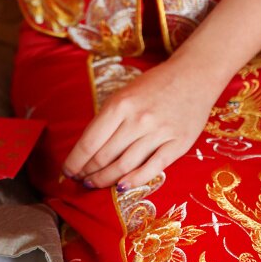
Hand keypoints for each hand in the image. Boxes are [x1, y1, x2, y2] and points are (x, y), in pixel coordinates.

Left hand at [62, 55, 217, 191]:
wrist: (194, 75)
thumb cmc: (155, 84)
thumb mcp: (126, 93)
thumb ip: (109, 117)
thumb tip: (88, 148)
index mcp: (120, 104)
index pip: (90, 142)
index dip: (75, 161)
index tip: (67, 171)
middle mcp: (138, 119)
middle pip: (104, 157)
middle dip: (87, 173)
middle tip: (80, 180)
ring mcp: (158, 133)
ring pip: (124, 166)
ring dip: (105, 180)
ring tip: (95, 184)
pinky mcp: (177, 144)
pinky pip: (151, 169)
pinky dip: (133, 180)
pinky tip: (121, 185)